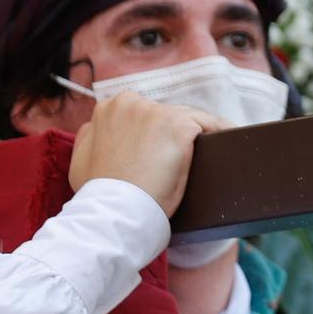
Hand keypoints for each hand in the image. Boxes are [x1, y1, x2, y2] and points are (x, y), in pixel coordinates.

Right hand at [68, 92, 225, 217]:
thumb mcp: (82, 159)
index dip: (159, 133)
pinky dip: (222, 133)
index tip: (169, 148)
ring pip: (191, 119)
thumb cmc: (100, 193)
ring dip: (203, 134)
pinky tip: (230, 143)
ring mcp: (156, 112)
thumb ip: (92, 136)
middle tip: (191, 156)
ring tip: (219, 150)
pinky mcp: (178, 125)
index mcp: (110, 108)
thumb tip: (98, 128)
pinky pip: (209, 125)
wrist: (115, 211)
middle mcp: (131, 103)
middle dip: (180, 134)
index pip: (145, 114)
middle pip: (169, 115)